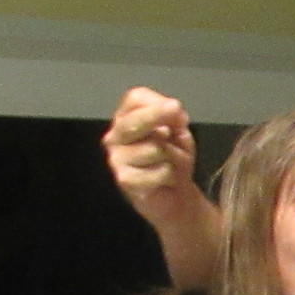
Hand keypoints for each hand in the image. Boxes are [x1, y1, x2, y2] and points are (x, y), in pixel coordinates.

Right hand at [103, 87, 200, 223]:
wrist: (174, 196)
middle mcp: (115, 136)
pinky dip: (171, 176)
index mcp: (126, 118)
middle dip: (158, 118)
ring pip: (154, 148)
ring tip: (170, 164)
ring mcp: (116, 158)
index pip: (135, 99)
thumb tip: (174, 110)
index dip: (157, 103)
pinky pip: (158, 171)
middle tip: (175, 122)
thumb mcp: (179, 133)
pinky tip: (166, 179)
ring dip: (174, 157)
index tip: (177, 109)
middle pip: (135, 120)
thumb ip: (174, 119)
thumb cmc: (173, 159)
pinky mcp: (124, 179)